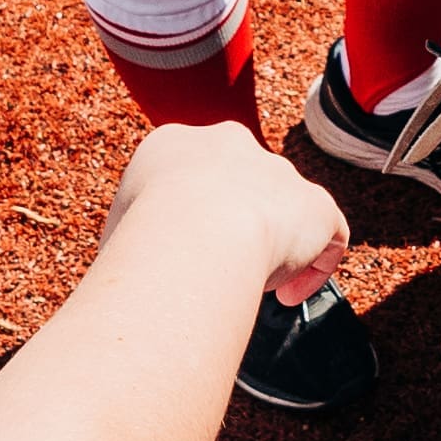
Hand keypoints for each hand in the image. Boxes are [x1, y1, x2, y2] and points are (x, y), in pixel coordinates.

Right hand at [119, 112, 349, 303]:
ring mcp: (276, 171)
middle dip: (232, 227)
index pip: (184, 175)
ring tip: (252, 287)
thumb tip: (130, 272)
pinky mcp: (315, 202)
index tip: (183, 255)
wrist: (193, 235)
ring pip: (282, 209)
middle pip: (237, 186)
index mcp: (172, 144)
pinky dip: (312, 269)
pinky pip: (326, 235)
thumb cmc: (138, 244)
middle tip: (220, 269)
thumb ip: (135, 239)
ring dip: (272, 249)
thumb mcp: (114, 231)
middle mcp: (227, 144)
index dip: (187, 218)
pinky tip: (286, 296)